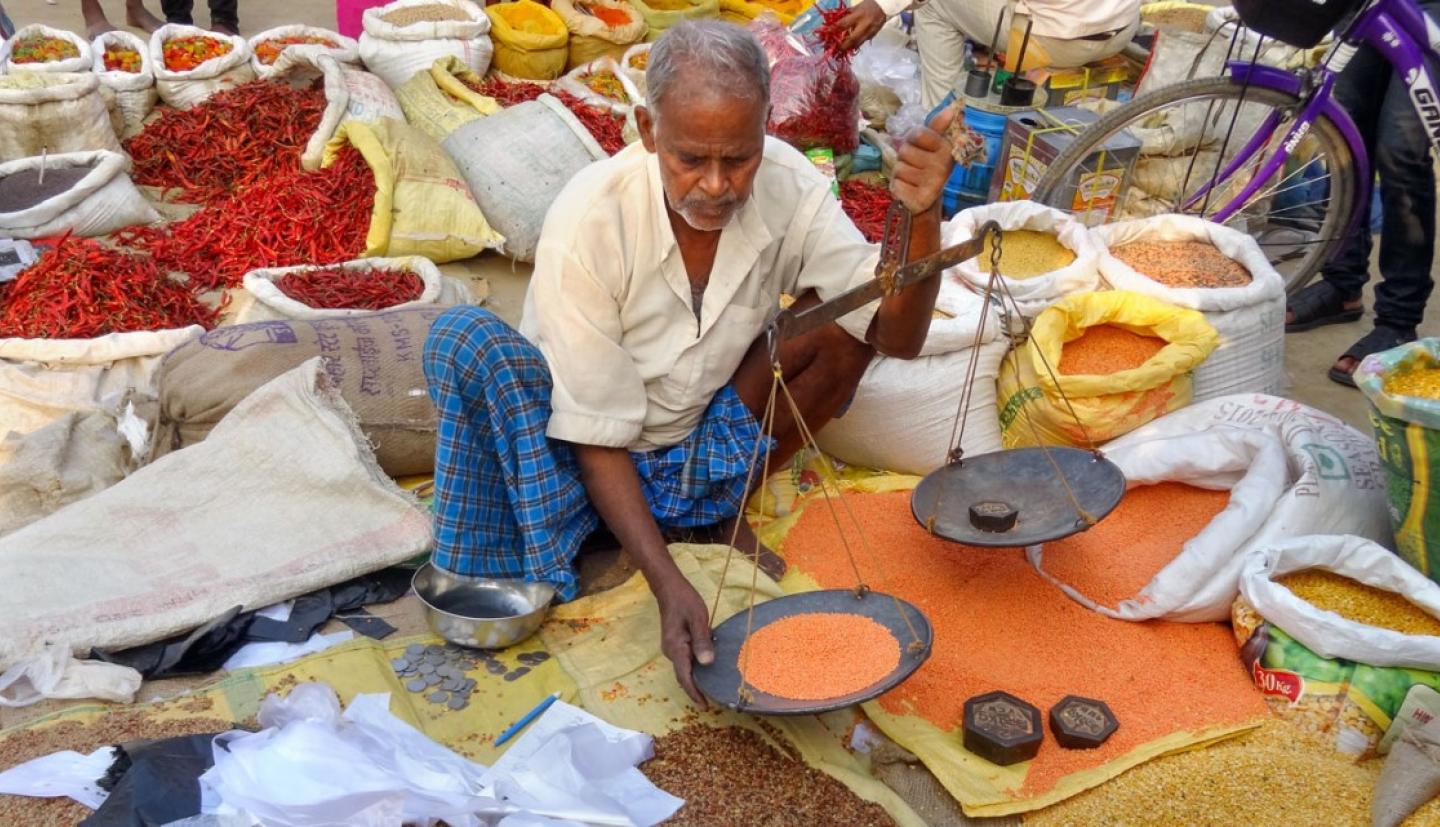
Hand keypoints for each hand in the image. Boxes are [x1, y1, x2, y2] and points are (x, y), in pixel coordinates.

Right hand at [655, 576, 714, 705]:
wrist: (669, 589)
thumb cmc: (684, 601)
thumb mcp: (697, 618)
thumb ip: (702, 640)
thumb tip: (707, 663)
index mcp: (676, 648)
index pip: (685, 677)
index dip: (695, 693)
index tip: (705, 706)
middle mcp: (671, 651)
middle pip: (684, 676)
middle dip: (697, 690)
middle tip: (713, 700)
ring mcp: (671, 648)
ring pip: (685, 669)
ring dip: (697, 679)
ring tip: (713, 688)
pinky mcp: (675, 643)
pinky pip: (685, 660)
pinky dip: (695, 668)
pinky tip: (708, 667)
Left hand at [835, 0, 886, 51]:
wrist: (884, 7)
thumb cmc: (868, 5)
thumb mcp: (856, 7)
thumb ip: (846, 15)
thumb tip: (834, 22)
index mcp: (858, 15)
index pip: (843, 24)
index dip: (834, 30)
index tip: (826, 35)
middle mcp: (864, 25)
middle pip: (851, 39)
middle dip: (842, 46)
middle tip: (835, 50)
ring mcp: (869, 32)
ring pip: (857, 44)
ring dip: (848, 48)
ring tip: (840, 51)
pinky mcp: (872, 36)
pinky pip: (862, 42)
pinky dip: (854, 45)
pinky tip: (849, 46)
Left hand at [891, 105, 956, 214]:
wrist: (930, 198)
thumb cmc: (929, 165)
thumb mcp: (934, 144)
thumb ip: (938, 125)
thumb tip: (950, 108)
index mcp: (946, 149)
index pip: (917, 133)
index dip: (912, 139)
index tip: (920, 146)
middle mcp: (942, 166)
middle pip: (904, 151)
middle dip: (905, 157)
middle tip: (915, 165)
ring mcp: (931, 184)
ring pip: (899, 168)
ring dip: (901, 172)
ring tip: (912, 177)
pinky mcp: (919, 199)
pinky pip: (896, 185)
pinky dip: (898, 186)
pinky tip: (909, 189)